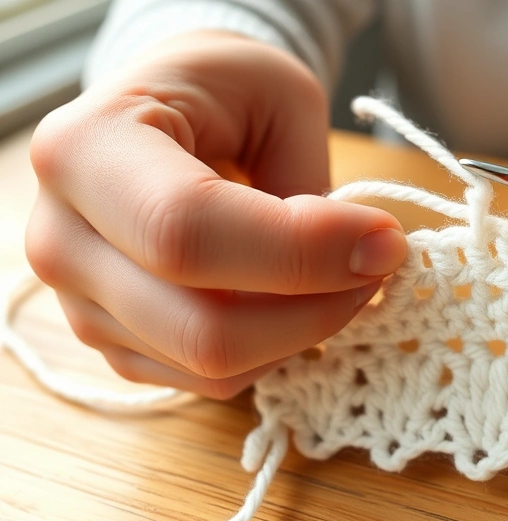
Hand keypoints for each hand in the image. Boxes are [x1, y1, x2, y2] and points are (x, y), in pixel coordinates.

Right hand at [26, 31, 406, 397]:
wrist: (167, 116)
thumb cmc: (222, 93)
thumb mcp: (282, 98)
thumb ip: (316, 187)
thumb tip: (369, 259)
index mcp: (85, 151)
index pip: (189, 232)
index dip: (302, 251)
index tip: (385, 240)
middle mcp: (61, 238)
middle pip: (201, 326)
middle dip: (317, 307)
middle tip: (377, 264)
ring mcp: (80, 305)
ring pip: (211, 365)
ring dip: (303, 331)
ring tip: (342, 274)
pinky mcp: (114, 344)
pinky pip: (210, 381)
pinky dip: (275, 349)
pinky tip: (296, 300)